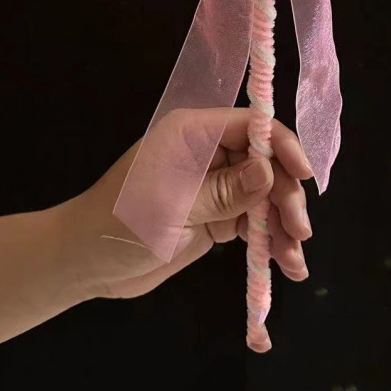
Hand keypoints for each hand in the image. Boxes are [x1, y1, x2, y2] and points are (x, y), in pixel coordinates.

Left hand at [54, 108, 313, 301]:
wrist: (86, 262)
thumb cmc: (121, 225)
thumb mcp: (173, 206)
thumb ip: (224, 190)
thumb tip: (269, 175)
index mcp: (194, 133)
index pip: (251, 126)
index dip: (282, 147)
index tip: (304, 177)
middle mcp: (209, 152)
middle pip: (266, 163)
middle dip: (285, 196)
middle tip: (299, 232)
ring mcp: (215, 184)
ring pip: (265, 195)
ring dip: (283, 224)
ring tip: (294, 261)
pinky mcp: (217, 213)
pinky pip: (253, 220)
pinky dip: (270, 240)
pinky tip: (284, 264)